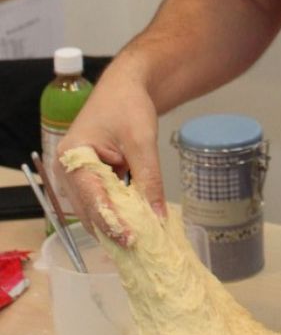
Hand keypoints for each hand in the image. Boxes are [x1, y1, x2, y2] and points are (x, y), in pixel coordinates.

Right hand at [56, 57, 164, 244]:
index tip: (131, 240)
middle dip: (114, 229)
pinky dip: (119, 213)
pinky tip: (138, 224)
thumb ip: (149, 178)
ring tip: (142, 240)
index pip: (91, 198)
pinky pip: (103, 202)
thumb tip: (157, 215)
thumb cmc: (128, 105)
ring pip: (96, 211)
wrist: (126, 86)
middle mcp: (68, 171)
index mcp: (73, 156)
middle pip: (90, 210)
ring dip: (117, 224)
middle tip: (141, 247)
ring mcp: (77, 177)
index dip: (111, 221)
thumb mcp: (142, 140)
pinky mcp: (90, 180)